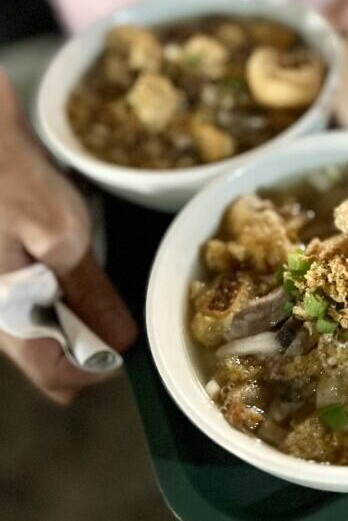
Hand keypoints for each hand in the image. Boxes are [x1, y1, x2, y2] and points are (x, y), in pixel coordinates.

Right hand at [0, 69, 137, 402]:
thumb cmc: (13, 180)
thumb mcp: (61, 235)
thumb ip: (89, 293)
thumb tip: (119, 342)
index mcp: (4, 313)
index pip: (51, 373)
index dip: (96, 368)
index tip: (128, 346)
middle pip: (46, 354)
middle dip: (88, 339)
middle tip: (118, 307)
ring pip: (42, 327)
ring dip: (77, 314)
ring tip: (99, 282)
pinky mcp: (3, 272)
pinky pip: (34, 300)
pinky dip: (62, 292)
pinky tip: (75, 264)